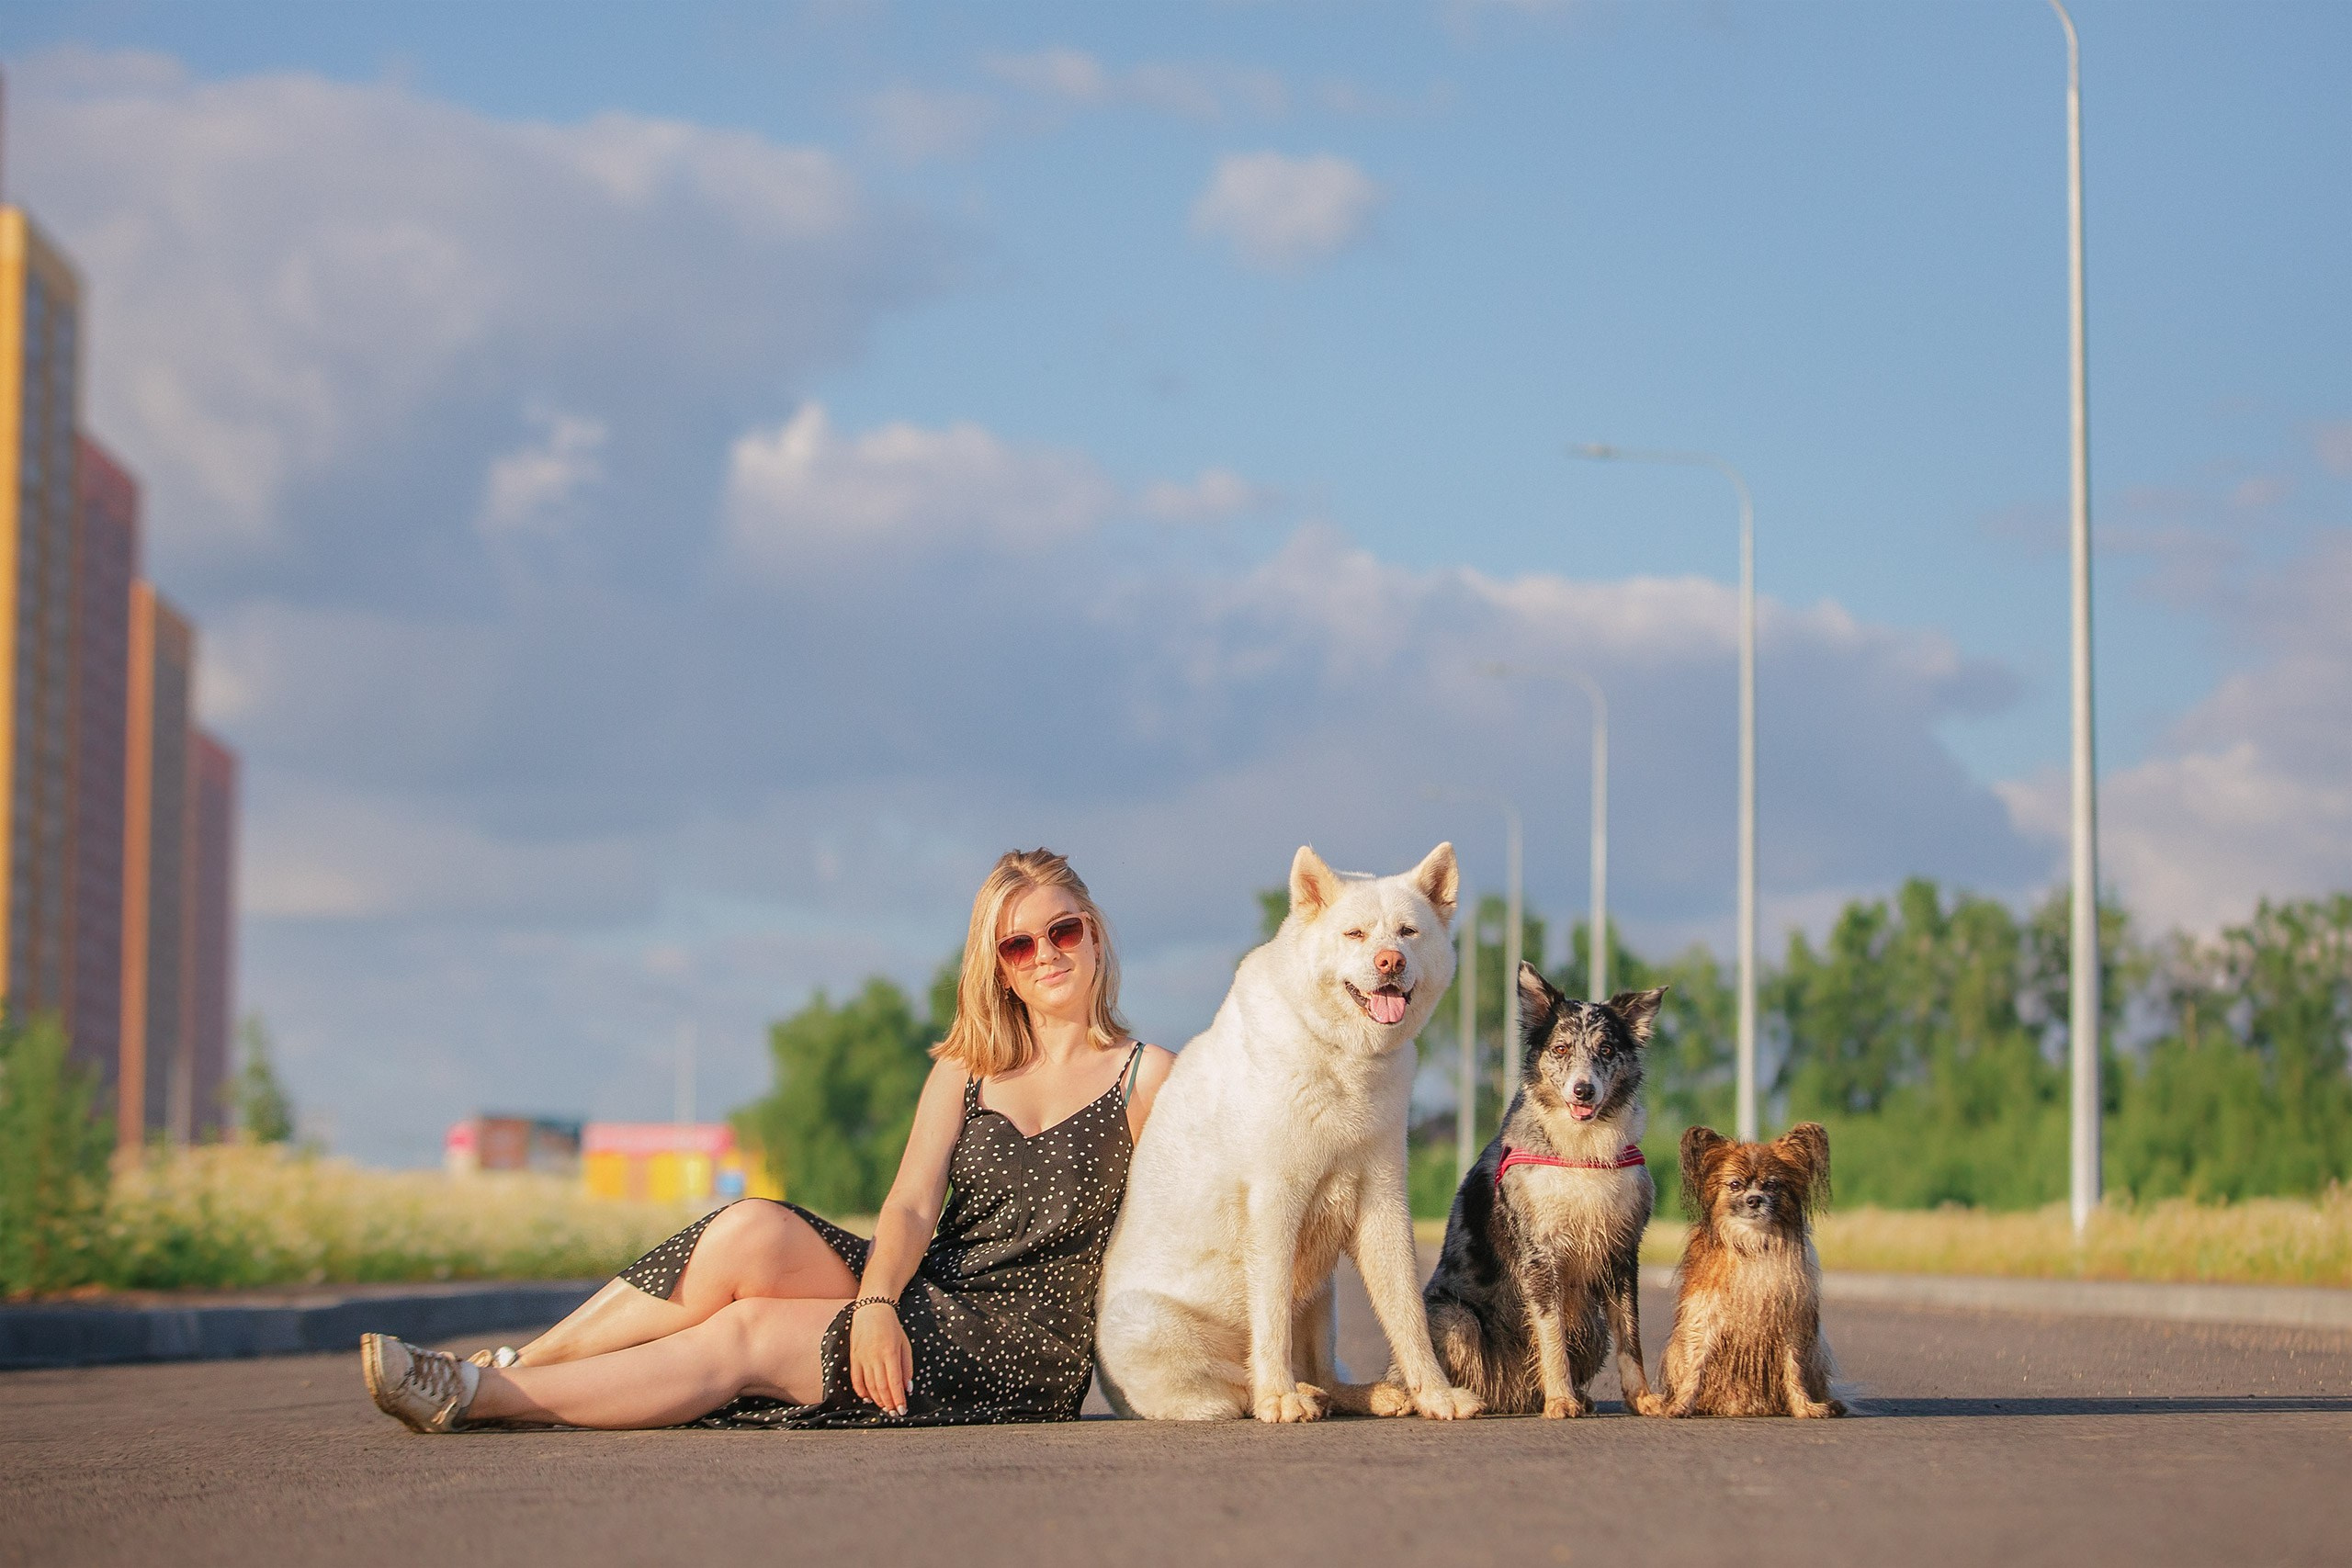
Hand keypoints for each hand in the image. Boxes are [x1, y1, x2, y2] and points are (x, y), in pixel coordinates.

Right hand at [848, 1300, 912, 1416]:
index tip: (903, 1410)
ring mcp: (862, 1358)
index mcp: (889, 1353)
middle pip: (881, 1387)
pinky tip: (868, 1398)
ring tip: (885, 1407)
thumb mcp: (905, 1344)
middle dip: (889, 1403)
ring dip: (877, 1400)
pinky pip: (856, 1380)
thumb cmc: (892, 1327)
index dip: (898, 1399)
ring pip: (869, 1386)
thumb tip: (908, 1388)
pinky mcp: (854, 1358)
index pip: (894, 1382)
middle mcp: (874, 1357)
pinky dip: (862, 1392)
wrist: (871, 1310)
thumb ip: (907, 1367)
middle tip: (895, 1413)